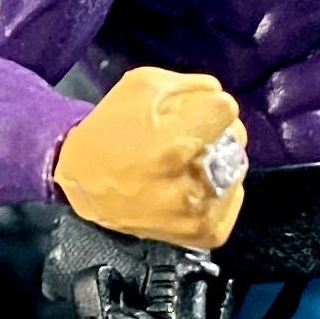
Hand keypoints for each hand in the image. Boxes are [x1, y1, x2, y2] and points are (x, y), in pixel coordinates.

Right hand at [53, 67, 249, 249]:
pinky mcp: (204, 233)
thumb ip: (190, 85)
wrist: (82, 184)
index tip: (190, 112)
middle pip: (236, 137)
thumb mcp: (140, 85)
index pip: (226, 108)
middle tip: (184, 137)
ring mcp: (199, 213)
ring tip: (186, 163)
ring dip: (217, 159)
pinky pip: (232, 200)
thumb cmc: (108, 131)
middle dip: (213, 130)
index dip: (207, 105)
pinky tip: (193, 184)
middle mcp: (189, 183)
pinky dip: (219, 189)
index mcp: (173, 143)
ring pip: (237, 167)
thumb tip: (219, 98)